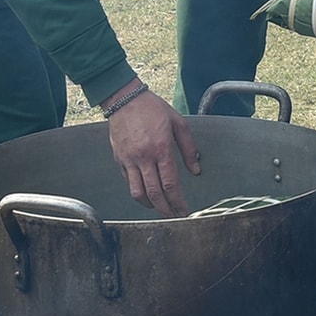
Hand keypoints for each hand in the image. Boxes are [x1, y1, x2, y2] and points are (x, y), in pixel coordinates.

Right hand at [106, 84, 200, 216]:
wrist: (124, 98)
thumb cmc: (152, 108)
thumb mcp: (178, 122)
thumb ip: (189, 147)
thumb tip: (196, 169)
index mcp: (161, 148)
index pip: (170, 184)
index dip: (178, 201)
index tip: (184, 211)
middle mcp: (144, 157)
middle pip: (154, 194)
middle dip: (165, 209)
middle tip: (173, 216)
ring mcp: (129, 159)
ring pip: (137, 193)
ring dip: (150, 205)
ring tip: (159, 207)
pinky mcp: (119, 159)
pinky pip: (128, 181)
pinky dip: (137, 191)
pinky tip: (146, 191)